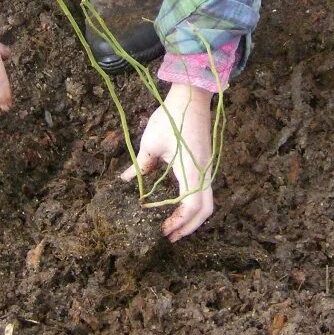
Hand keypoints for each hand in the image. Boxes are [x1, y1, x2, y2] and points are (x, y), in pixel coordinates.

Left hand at [120, 83, 213, 241]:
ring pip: (207, 202)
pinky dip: (194, 205)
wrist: (192, 97)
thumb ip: (140, 166)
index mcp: (192, 170)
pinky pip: (205, 191)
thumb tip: (125, 181)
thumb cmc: (171, 118)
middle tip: (169, 236)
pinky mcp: (206, 164)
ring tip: (173, 225)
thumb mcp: (151, 144)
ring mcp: (208, 168)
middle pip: (205, 210)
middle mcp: (204, 173)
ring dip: (192, 217)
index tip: (161, 230)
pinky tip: (177, 206)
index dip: (178, 223)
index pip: (191, 207)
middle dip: (189, 227)